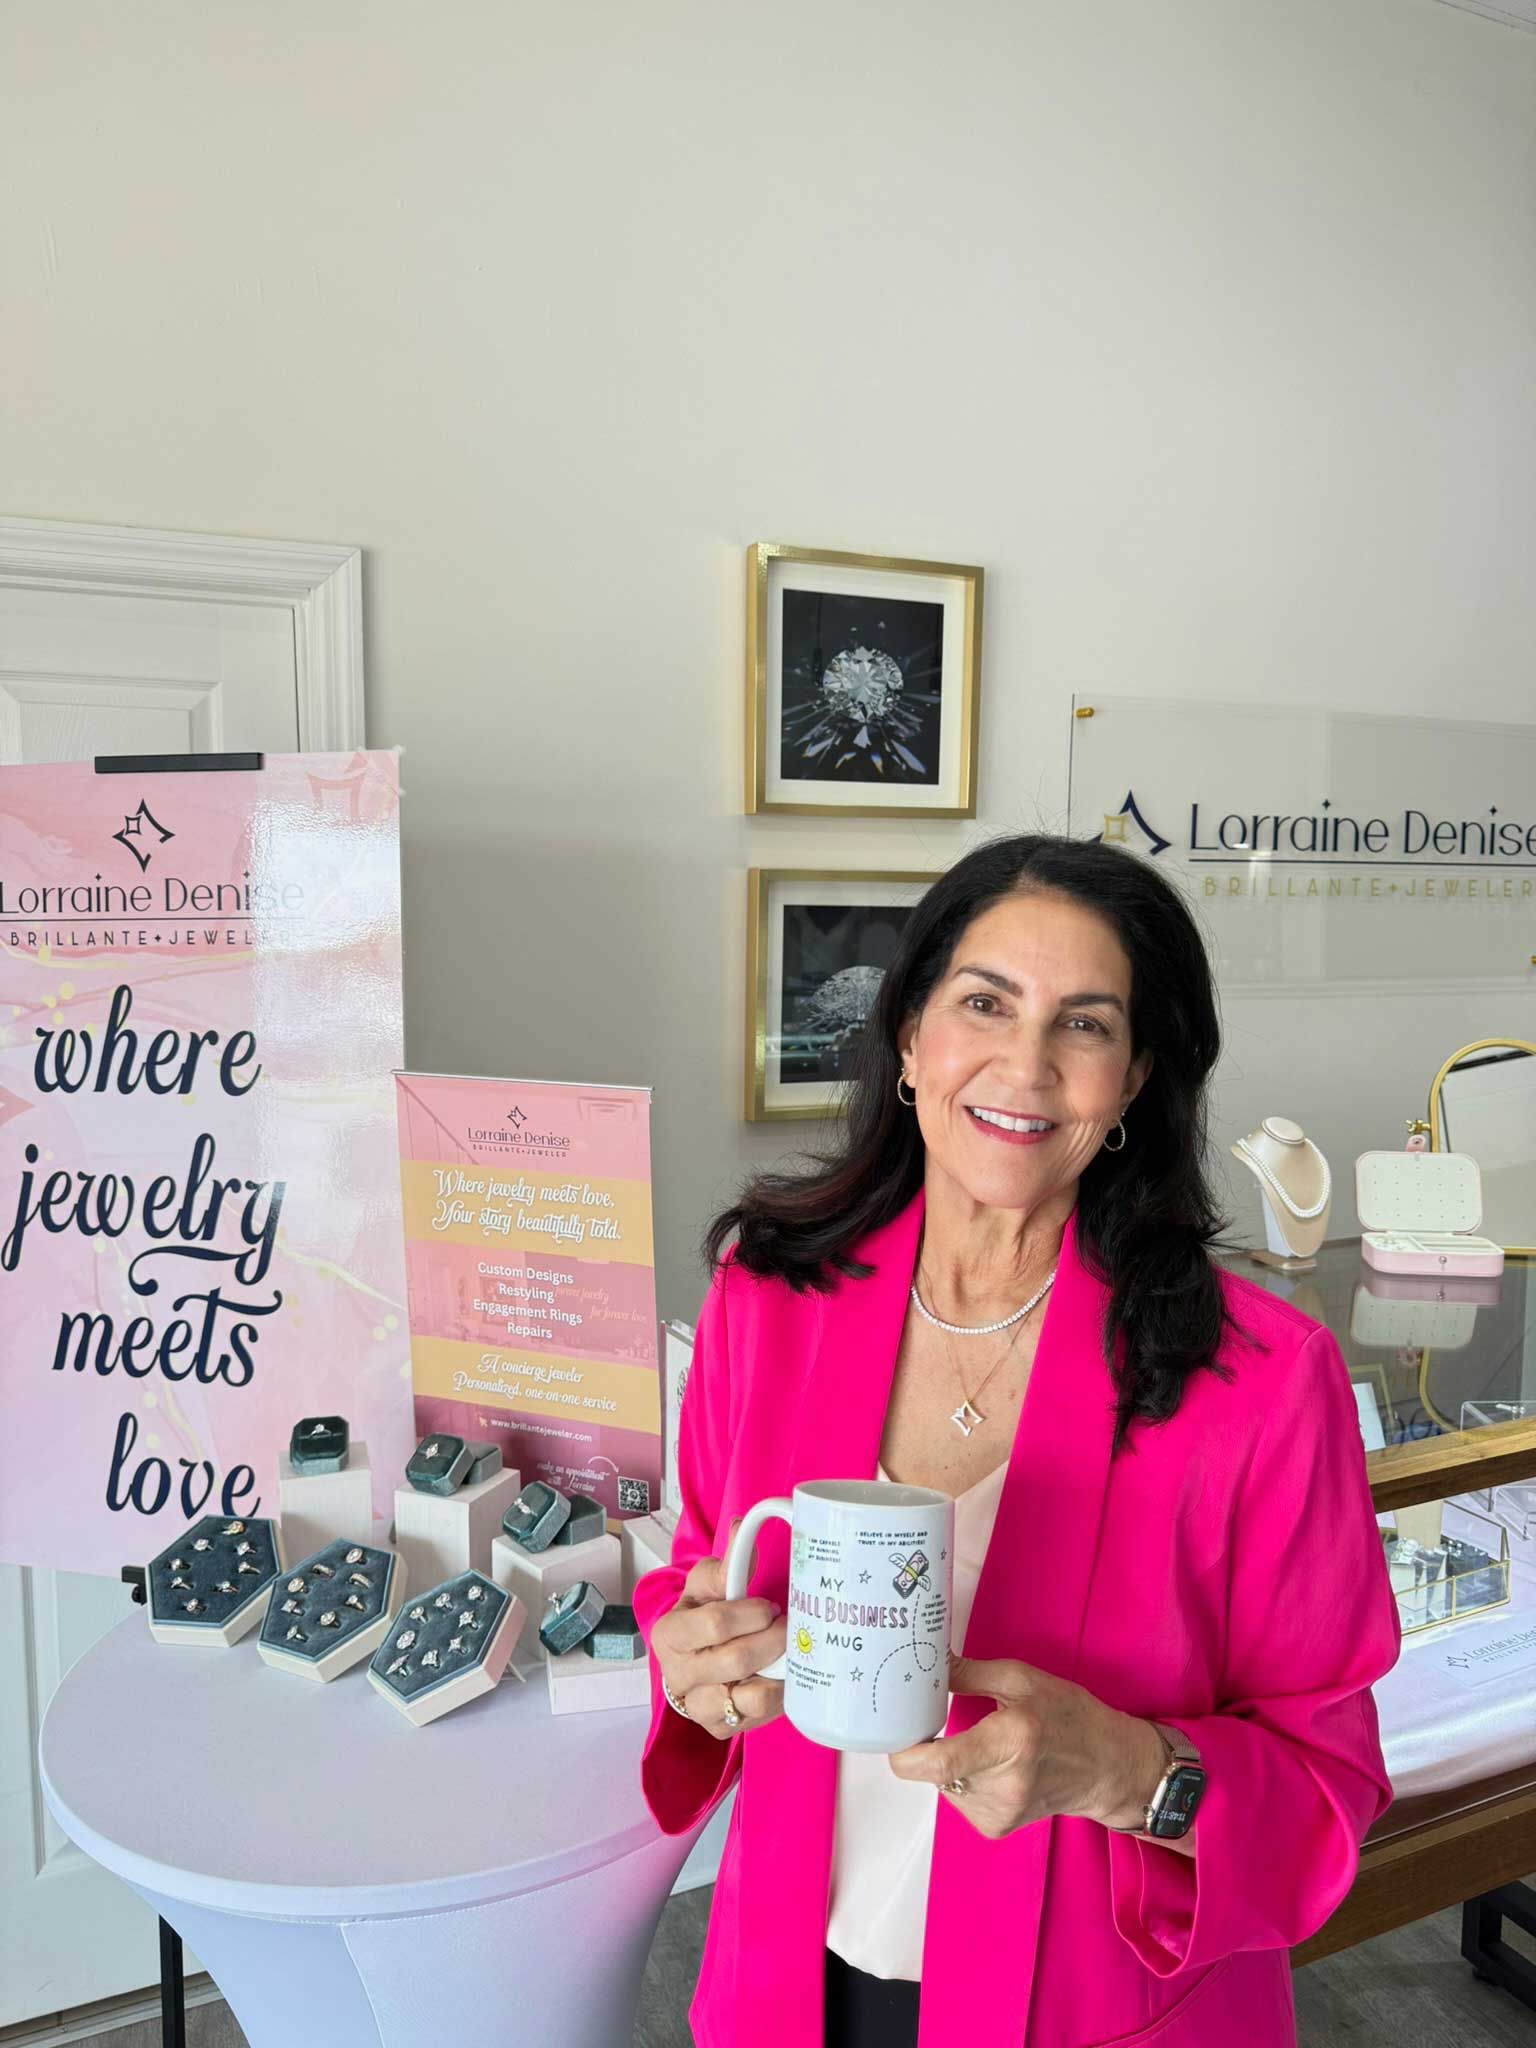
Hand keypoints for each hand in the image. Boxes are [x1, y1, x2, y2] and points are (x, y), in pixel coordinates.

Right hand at [650, 1519, 786, 1741]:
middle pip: (738, 1660)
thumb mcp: (706, 1585)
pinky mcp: (720, 1729)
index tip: (769, 1607)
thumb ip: (726, 1561)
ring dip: (781, 1671)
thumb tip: (742, 1526)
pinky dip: (781, 1695)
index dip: (752, 1614)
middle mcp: (679, 1675)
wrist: (691, 1658)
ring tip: (789, 1653)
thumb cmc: (700, 1616)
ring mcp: (699, 1708)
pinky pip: (761, 1718)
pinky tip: (784, 1676)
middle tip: (788, 1627)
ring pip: (752, 1698)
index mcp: (669, 1634)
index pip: (716, 1624)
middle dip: (773, 1639)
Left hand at [887, 1653, 1167, 1839]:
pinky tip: (992, 1767)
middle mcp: (1003, 1785)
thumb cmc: (1069, 1716)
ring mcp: (1000, 1813)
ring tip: (982, 1743)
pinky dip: (963, 1780)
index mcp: (1010, 1742)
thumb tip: (925, 1661)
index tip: (896, 1729)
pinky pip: (958, 1798)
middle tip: (940, 1720)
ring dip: (949, 1763)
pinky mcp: (996, 1828)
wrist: (1108, 1769)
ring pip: (943, 1784)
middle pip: (934, 1771)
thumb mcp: (1022, 1680)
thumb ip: (969, 1673)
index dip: (906, 1752)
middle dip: (930, 1745)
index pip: (940, 1763)